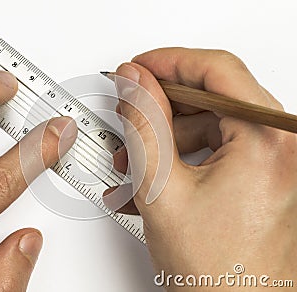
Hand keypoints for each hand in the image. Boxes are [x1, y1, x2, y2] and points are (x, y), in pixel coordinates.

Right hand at [112, 48, 295, 289]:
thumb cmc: (217, 274)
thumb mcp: (162, 189)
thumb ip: (143, 124)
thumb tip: (134, 82)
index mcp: (270, 143)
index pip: (217, 71)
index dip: (169, 62)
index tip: (139, 67)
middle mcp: (284, 147)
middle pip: (213, 97)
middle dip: (162, 106)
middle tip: (130, 113)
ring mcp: (277, 162)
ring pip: (212, 124)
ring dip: (167, 137)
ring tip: (134, 162)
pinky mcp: (264, 175)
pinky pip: (219, 147)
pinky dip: (184, 155)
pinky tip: (156, 174)